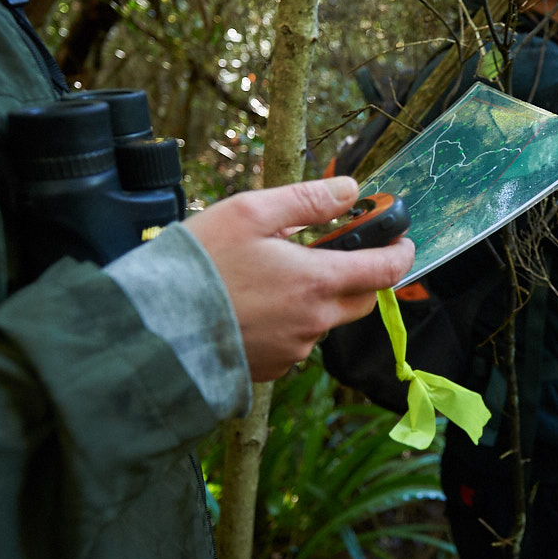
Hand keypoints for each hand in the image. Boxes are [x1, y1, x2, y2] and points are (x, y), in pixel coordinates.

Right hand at [183, 177, 413, 380]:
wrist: (155, 329)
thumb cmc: (200, 265)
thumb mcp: (250, 213)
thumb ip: (307, 200)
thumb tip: (350, 189)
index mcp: (317, 281)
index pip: (385, 271)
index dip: (402, 253)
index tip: (403, 240)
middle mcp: (313, 322)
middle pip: (362, 299)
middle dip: (361, 274)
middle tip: (336, 251)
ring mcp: (294, 350)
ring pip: (325, 320)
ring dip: (317, 298)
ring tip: (273, 275)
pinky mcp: (272, 369)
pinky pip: (296, 341)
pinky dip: (288, 321)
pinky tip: (255, 306)